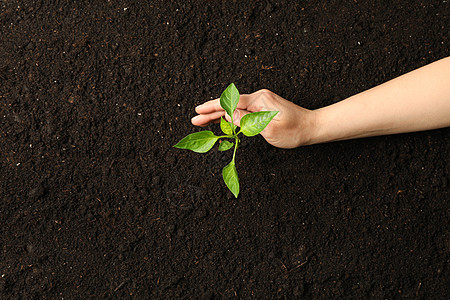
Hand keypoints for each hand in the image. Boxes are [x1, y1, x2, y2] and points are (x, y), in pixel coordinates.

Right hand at [191, 89, 316, 147]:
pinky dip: (229, 116)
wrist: (311, 127)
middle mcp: (258, 98)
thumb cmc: (294, 131)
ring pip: (233, 107)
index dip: (212, 107)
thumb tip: (230, 116)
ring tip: (202, 121)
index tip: (198, 111)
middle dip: (210, 112)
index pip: (230, 103)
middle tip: (195, 119)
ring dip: (218, 114)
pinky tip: (220, 120)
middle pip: (229, 104)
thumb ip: (248, 122)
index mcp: (260, 100)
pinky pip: (241, 111)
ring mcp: (260, 102)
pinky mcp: (262, 108)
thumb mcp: (270, 130)